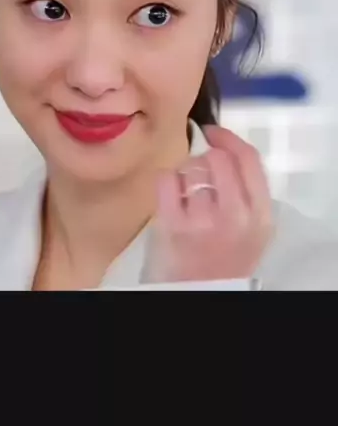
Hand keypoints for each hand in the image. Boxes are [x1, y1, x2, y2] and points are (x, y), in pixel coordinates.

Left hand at [144, 126, 273, 282]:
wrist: (202, 292)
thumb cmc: (226, 258)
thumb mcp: (254, 229)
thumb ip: (248, 192)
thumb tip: (225, 146)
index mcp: (260, 215)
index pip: (248, 158)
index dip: (229, 138)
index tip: (215, 132)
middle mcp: (235, 215)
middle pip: (218, 158)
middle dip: (205, 158)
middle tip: (199, 174)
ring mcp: (203, 220)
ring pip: (191, 167)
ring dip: (186, 174)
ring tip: (186, 195)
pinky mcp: (173, 225)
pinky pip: (167, 179)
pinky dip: (166, 182)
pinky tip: (171, 197)